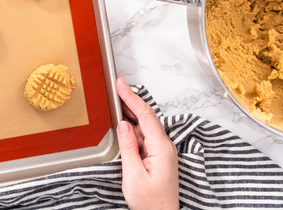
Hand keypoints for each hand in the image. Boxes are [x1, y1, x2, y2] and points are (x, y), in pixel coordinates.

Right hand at [116, 77, 178, 209]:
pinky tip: (124, 124)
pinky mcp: (158, 158)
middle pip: (147, 117)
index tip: (121, 85)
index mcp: (161, 148)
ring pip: (145, 126)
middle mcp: (165, 147)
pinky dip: (133, 127)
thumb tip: (123, 125)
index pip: (146, 115)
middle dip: (131, 101)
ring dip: (131, 113)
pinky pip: (145, 137)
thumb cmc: (150, 203)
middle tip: (117, 87)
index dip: (132, 97)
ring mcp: (162, 152)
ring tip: (117, 101)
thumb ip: (129, 147)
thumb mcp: (133, 175)